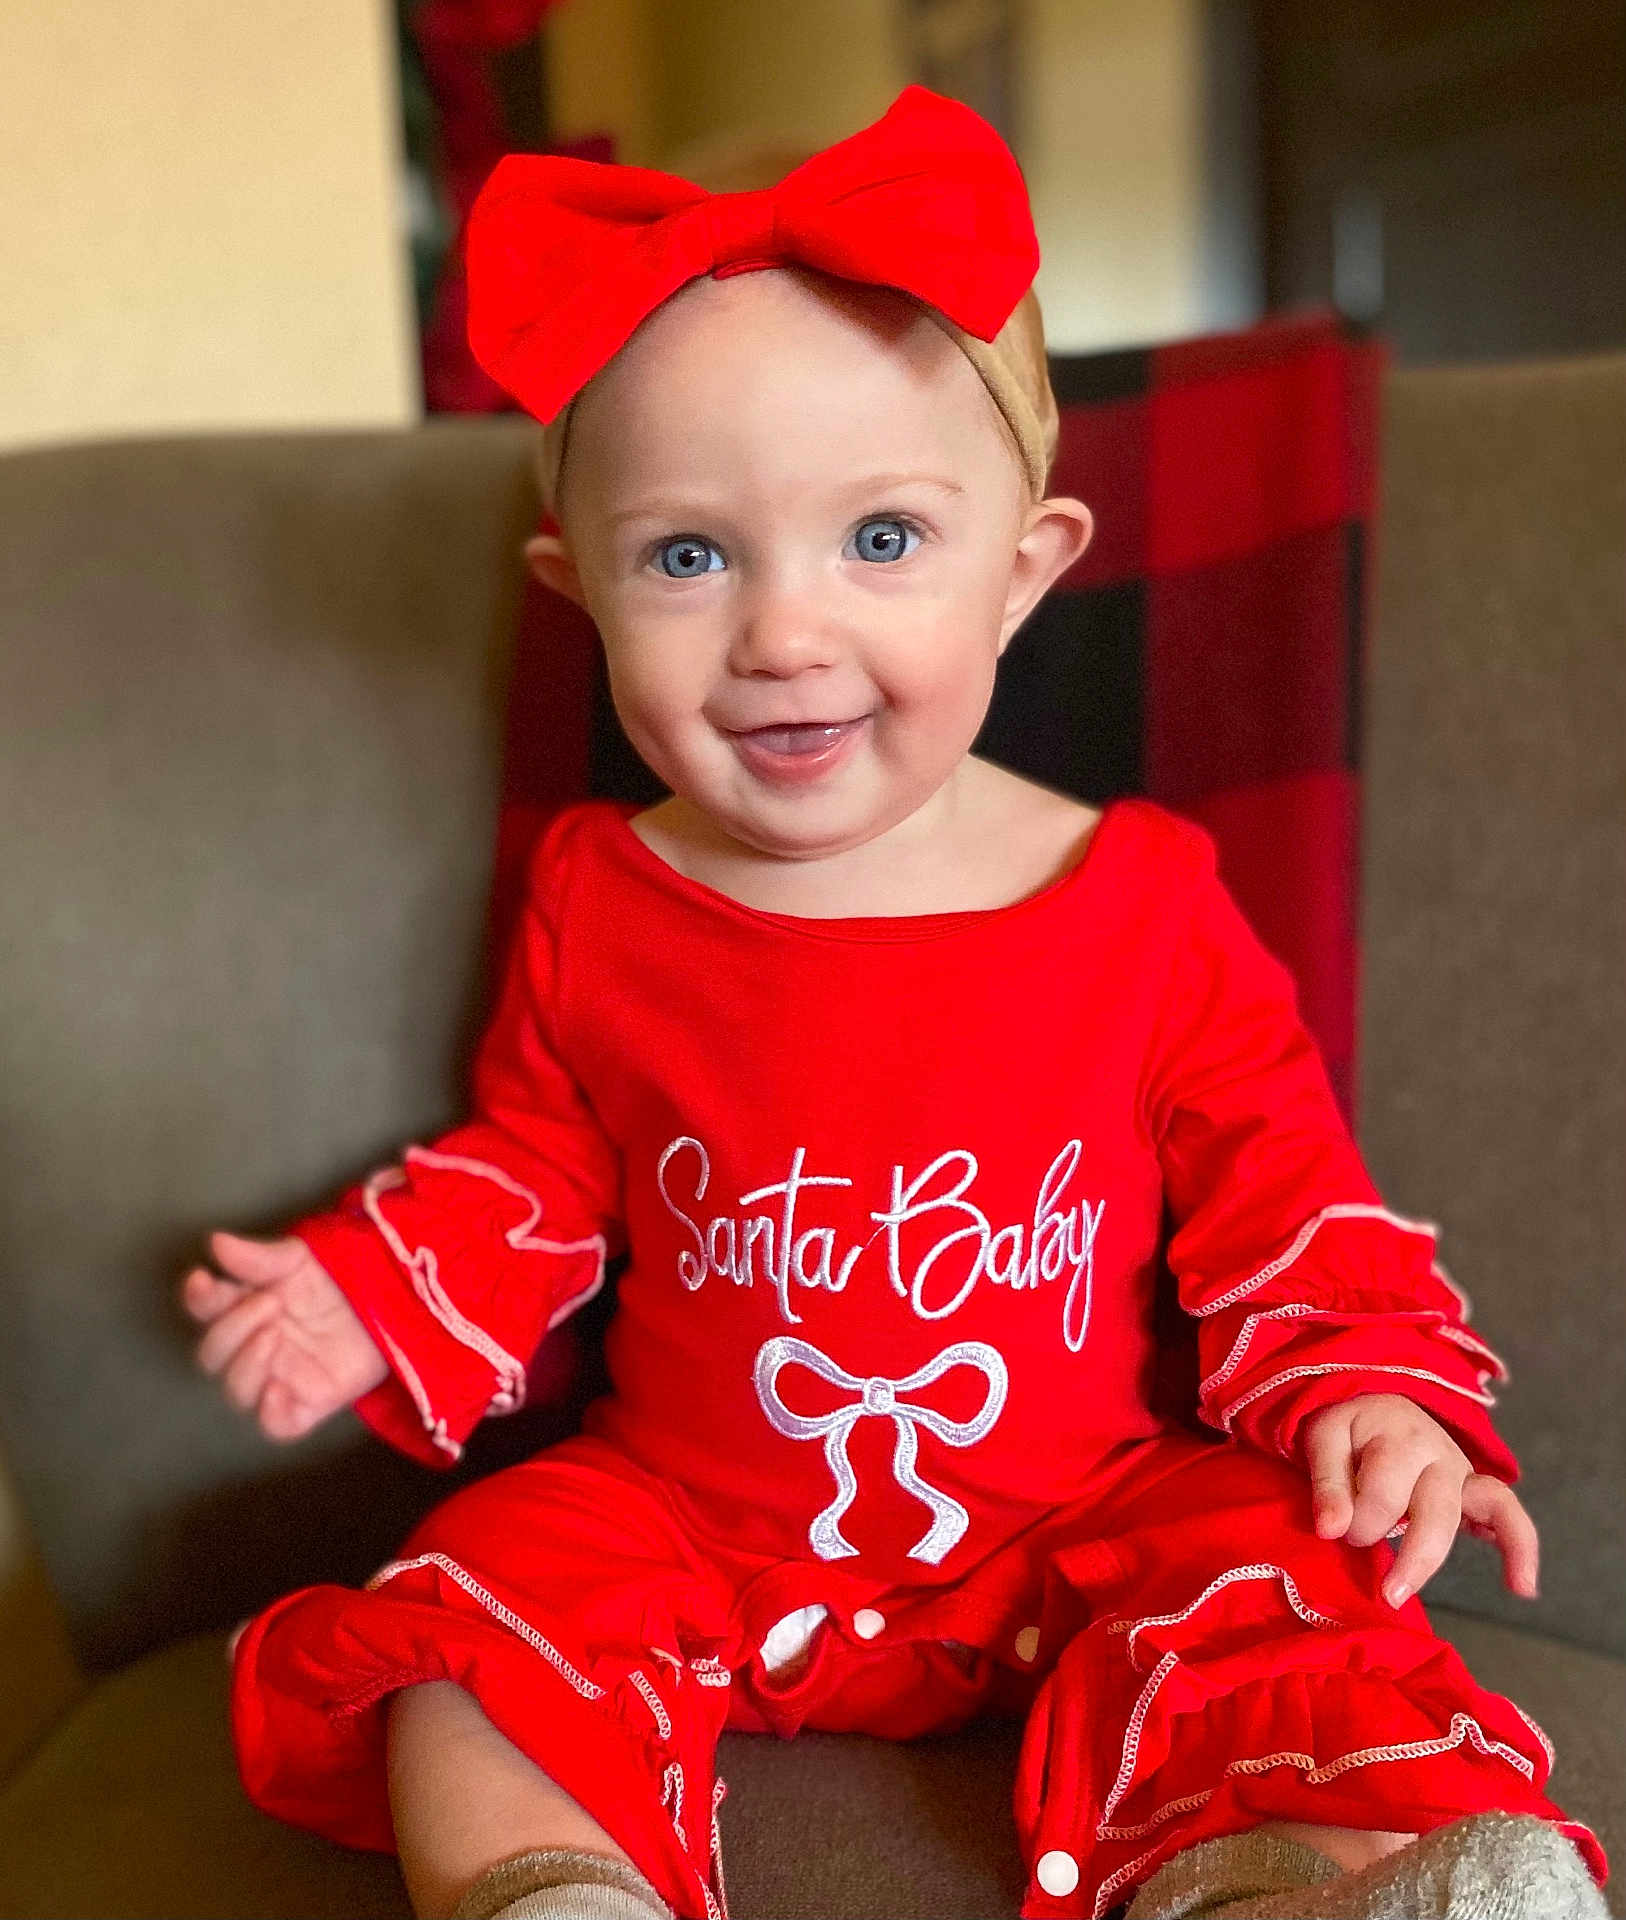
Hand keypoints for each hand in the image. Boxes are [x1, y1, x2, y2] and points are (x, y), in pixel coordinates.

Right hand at [180, 1230, 388, 1441]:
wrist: (390, 1303)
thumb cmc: (337, 1279)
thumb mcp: (302, 1260)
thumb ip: (260, 1257)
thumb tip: (217, 1242)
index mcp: (246, 1309)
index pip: (207, 1309)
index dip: (198, 1298)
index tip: (202, 1279)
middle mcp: (254, 1348)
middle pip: (213, 1356)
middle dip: (229, 1331)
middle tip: (269, 1303)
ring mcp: (279, 1379)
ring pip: (237, 1392)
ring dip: (245, 1366)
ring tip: (273, 1335)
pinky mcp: (307, 1405)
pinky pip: (276, 1425)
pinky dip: (270, 1414)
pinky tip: (279, 1389)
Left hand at [1301, 1392, 1539, 1608]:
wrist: (1374, 1402)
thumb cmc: (1348, 1427)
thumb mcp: (1324, 1439)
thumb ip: (1328, 1484)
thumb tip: (1331, 1529)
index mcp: (1401, 1438)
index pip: (1383, 1498)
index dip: (1357, 1523)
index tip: (1335, 1529)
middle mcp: (1441, 1454)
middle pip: (1435, 1514)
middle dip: (1411, 1559)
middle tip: (1387, 1596)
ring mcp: (1462, 1473)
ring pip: (1481, 1513)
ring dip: (1470, 1555)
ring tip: (1488, 1591)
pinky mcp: (1474, 1491)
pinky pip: (1509, 1515)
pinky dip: (1520, 1547)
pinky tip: (1521, 1586)